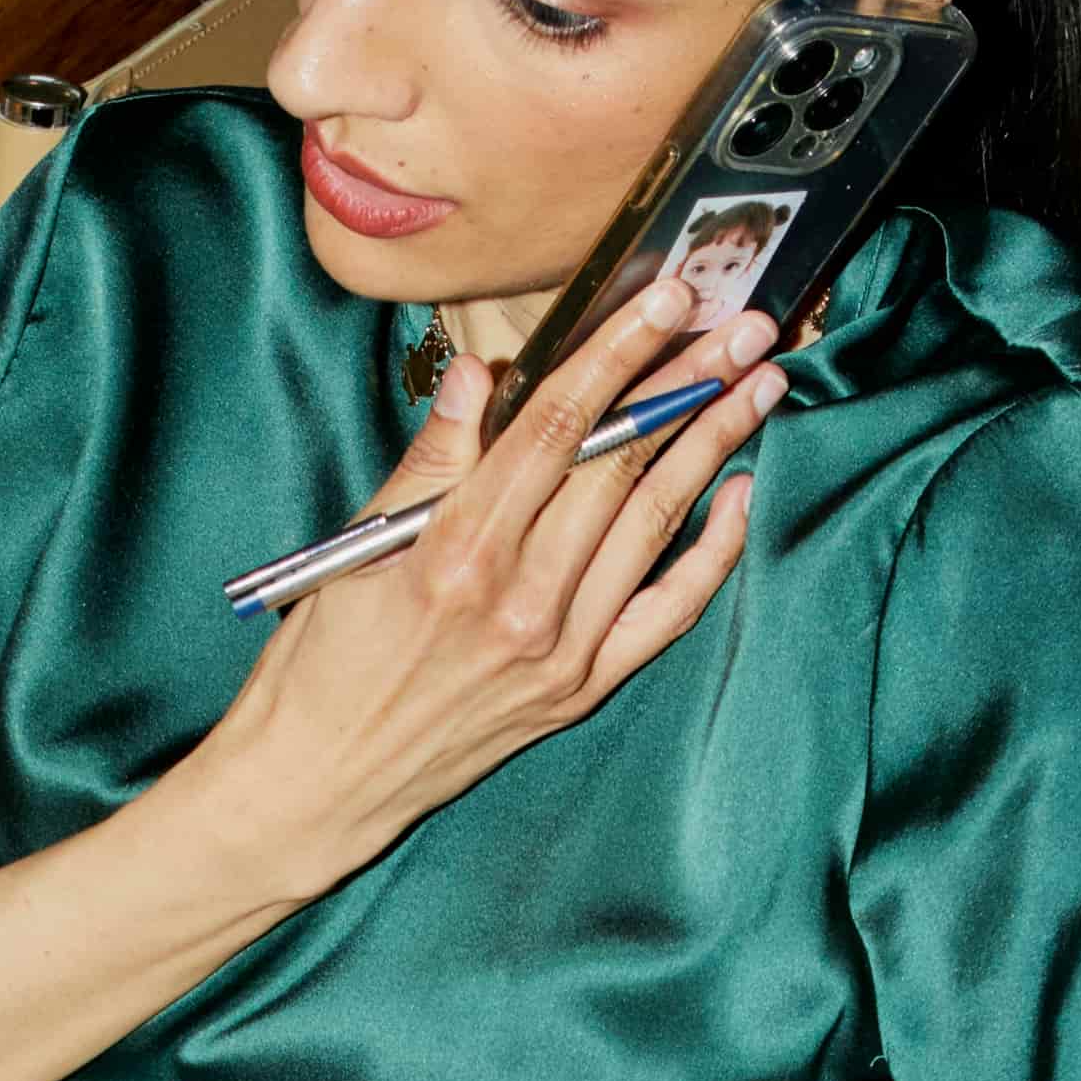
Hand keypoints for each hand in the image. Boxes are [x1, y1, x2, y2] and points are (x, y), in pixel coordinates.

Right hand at [212, 262, 786, 890]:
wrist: (320, 783)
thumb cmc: (323, 660)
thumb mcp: (357, 544)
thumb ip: (432, 458)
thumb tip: (483, 372)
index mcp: (458, 549)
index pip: (557, 427)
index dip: (618, 353)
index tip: (666, 297)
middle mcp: (520, 599)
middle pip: (622, 465)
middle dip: (687, 384)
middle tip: (744, 324)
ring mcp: (560, 649)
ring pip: (655, 524)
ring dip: (714, 445)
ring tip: (760, 381)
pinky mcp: (580, 689)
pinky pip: (666, 611)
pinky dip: (713, 552)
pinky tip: (741, 492)